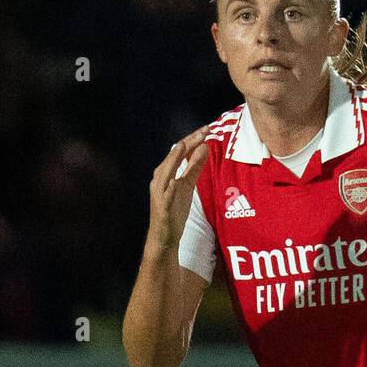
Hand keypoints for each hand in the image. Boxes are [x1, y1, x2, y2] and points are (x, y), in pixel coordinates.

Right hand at [147, 128, 208, 251]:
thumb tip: (204, 147)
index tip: (206, 129)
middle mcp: (160, 179)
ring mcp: (159, 193)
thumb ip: (195, 166)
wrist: (164, 237)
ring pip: (165, 171)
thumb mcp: (188, 185)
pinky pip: (165, 195)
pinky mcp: (162, 207)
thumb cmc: (175, 210)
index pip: (179, 151)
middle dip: (187, 142)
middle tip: (203, 131)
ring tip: (184, 146)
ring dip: (174, 158)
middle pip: (173, 156)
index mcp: (166, 172)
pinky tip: (175, 180)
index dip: (193, 139)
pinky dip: (169, 186)